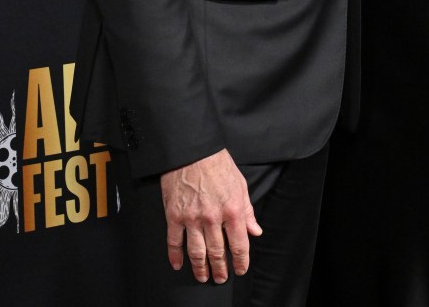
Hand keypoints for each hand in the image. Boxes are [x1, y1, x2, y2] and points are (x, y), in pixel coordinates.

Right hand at [160, 148, 261, 283]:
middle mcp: (213, 217)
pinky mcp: (174, 215)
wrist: (192, 150)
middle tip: (221, 277)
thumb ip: (247, 210)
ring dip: (201, 268)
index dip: (240, 261)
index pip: (239, 244)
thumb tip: (254, 230)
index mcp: (232, 209)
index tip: (240, 269)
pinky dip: (175, 256)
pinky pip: (174, 242)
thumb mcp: (240, 184)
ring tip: (203, 276)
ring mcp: (192, 218)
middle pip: (217, 252)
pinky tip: (178, 264)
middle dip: (220, 269)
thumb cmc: (217, 163)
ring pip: (197, 252)